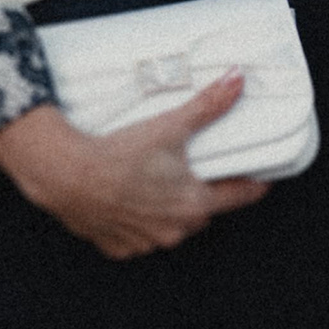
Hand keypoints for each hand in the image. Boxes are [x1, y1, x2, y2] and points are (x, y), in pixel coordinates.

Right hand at [0, 76, 268, 260]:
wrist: (67, 175)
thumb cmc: (119, 154)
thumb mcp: (170, 126)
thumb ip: (208, 106)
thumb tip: (236, 80)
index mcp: (194, 204)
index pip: (238, 197)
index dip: (251, 187)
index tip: (262, 182)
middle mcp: (174, 230)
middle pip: (200, 214)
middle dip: (199, 197)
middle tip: (190, 175)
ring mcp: (145, 243)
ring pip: (168, 228)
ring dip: (166, 213)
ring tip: (153, 186)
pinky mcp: (118, 248)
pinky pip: (136, 238)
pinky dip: (135, 224)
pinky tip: (126, 203)